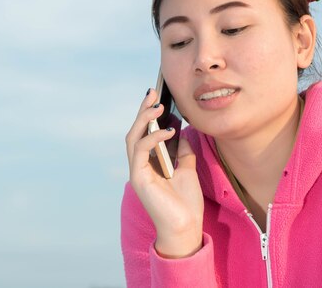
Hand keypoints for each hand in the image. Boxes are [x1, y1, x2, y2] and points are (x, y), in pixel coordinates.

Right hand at [125, 89, 203, 257]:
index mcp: (149, 163)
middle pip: (135, 131)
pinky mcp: (139, 178)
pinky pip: (141, 151)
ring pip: (133, 138)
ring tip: (158, 106)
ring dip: (145, 119)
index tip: (156, 96)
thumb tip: (183, 134)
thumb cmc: (185, 203)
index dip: (147, 114)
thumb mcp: (187, 170)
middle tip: (153, 93)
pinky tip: (169, 131)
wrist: (186, 228)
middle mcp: (139, 165)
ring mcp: (137, 172)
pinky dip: (153, 138)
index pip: (144, 133)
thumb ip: (183, 153)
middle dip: (143, 110)